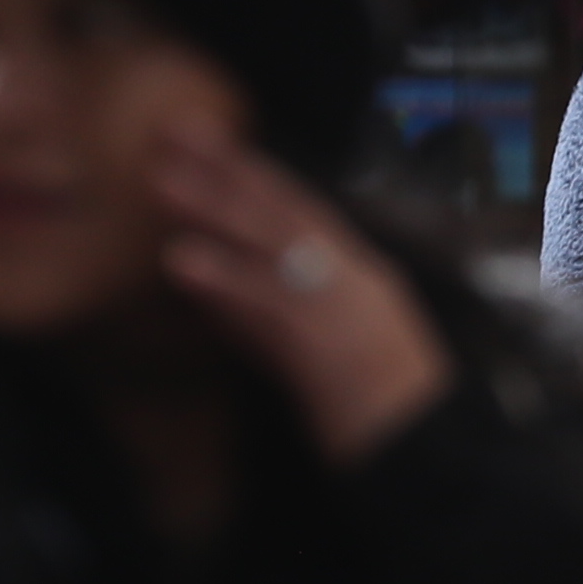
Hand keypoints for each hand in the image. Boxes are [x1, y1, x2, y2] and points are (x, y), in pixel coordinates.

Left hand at [152, 124, 456, 464]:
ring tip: (162, 182)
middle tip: (171, 135)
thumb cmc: (385, 407)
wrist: (420, 448)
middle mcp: (352, 281)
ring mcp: (338, 310)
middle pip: (281, 213)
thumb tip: (214, 297)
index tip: (202, 139)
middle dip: (226, 171)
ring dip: (216, 210)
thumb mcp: (334, 350)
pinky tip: (181, 260)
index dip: (248, 171)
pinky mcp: (322, 348)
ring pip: (272, 247)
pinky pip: (268, 307)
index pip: (298, 211)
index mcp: (358, 277)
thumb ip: (275, 320)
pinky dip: (224, 279)